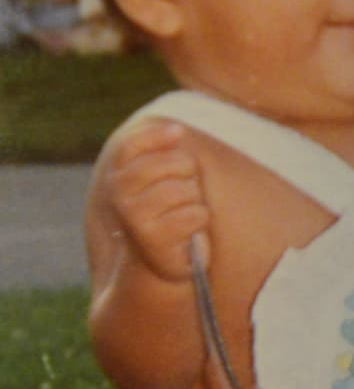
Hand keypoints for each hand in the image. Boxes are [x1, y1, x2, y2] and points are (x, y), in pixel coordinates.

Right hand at [104, 119, 209, 283]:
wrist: (165, 260)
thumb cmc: (170, 211)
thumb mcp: (162, 178)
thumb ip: (160, 153)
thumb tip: (177, 128)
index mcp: (118, 177)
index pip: (130, 145)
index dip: (156, 134)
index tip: (179, 132)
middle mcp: (120, 197)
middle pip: (168, 163)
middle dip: (187, 171)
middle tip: (185, 190)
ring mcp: (134, 218)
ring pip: (184, 189)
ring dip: (195, 200)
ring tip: (184, 213)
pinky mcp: (153, 240)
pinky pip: (194, 215)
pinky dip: (200, 220)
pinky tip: (189, 231)